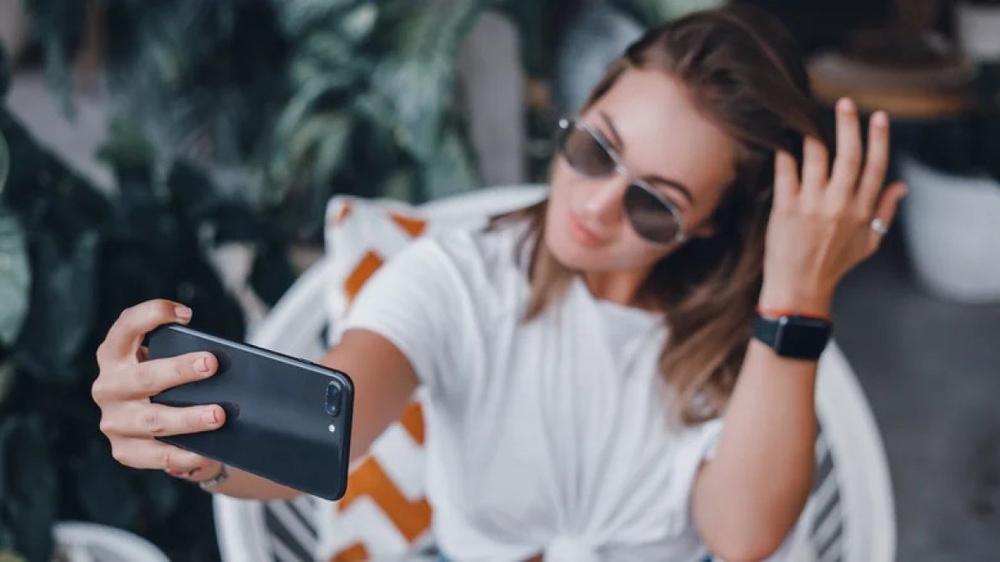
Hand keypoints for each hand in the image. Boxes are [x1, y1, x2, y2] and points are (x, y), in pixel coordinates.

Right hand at [93, 300, 225, 479]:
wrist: (148, 425)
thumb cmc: (164, 381)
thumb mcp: (163, 360)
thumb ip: (180, 353)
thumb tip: (226, 361)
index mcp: (115, 355)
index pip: (125, 327)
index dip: (151, 315)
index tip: (186, 315)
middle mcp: (108, 387)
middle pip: (144, 378)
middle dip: (179, 370)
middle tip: (211, 364)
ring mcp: (114, 421)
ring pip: (153, 420)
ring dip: (188, 418)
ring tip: (218, 415)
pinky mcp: (124, 450)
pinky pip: (156, 456)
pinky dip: (183, 455)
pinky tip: (206, 452)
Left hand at [760, 98, 907, 315]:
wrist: (800, 289)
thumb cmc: (833, 266)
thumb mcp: (868, 242)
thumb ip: (885, 211)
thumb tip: (901, 185)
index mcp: (863, 211)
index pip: (876, 167)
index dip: (879, 139)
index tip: (878, 117)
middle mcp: (841, 205)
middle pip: (849, 156)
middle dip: (848, 126)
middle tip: (844, 103)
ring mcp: (813, 205)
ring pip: (817, 158)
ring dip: (813, 134)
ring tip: (807, 116)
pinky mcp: (787, 208)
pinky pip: (786, 172)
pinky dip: (785, 152)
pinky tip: (782, 137)